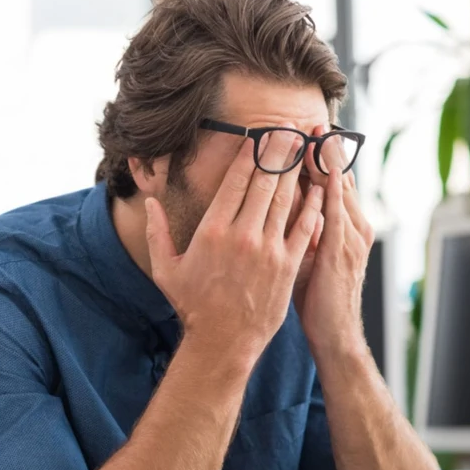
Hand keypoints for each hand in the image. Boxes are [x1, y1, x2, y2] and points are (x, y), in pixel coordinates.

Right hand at [145, 133, 324, 365]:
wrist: (223, 341)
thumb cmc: (193, 306)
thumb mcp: (166, 269)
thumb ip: (156, 232)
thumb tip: (150, 202)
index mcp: (212, 230)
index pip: (236, 181)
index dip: (250, 154)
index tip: (259, 135)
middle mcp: (242, 234)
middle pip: (265, 182)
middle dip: (278, 151)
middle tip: (288, 128)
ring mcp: (268, 249)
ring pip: (286, 199)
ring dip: (297, 170)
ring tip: (304, 147)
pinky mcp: (287, 265)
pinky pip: (304, 227)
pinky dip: (313, 205)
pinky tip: (319, 188)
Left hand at [293, 124, 373, 358]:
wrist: (335, 335)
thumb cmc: (319, 299)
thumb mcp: (311, 258)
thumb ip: (304, 231)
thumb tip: (286, 209)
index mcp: (346, 228)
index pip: (332, 183)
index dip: (321, 157)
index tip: (306, 132)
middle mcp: (353, 227)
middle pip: (339, 178)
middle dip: (325, 149)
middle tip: (311, 119)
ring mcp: (350, 238)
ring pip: (338, 189)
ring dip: (327, 160)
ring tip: (316, 132)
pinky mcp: (341, 251)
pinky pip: (334, 212)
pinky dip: (328, 189)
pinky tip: (321, 170)